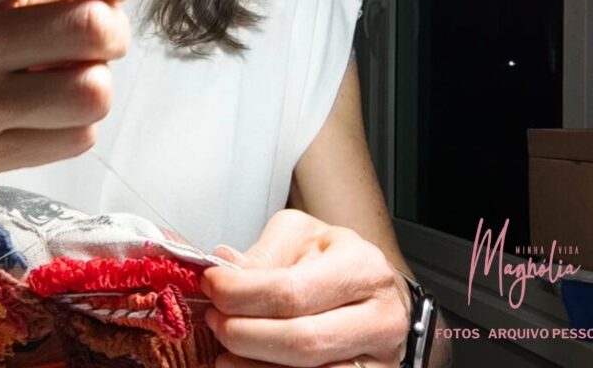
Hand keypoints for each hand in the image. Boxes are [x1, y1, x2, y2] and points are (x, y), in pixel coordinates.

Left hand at [200, 209, 411, 367]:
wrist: (372, 289)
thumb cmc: (334, 260)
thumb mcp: (300, 237)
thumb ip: (262, 254)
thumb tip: (225, 265)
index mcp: (362, 268)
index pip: (291, 291)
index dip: (241, 293)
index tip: (212, 285)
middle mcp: (380, 317)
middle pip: (301, 340)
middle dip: (243, 333)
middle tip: (213, 318)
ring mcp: (380, 360)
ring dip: (251, 364)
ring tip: (223, 346)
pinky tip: (243, 366)